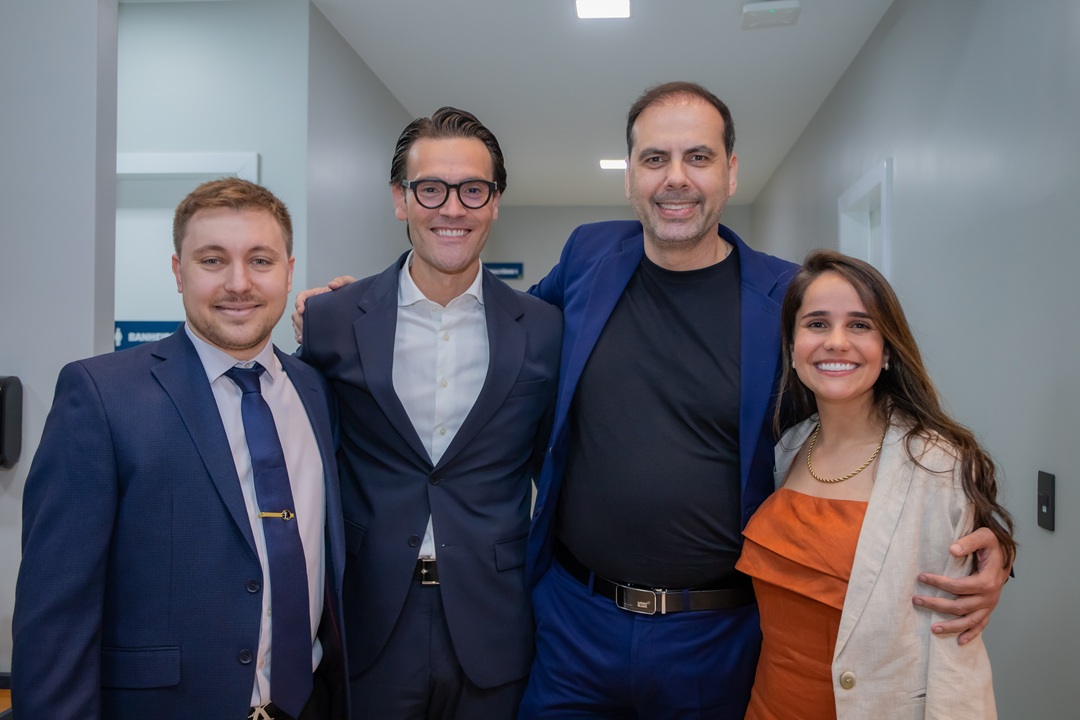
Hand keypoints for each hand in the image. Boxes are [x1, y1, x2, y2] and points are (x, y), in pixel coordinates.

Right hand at [291, 276, 355, 343]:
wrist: (358, 308)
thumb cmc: (352, 295)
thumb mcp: (349, 284)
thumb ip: (342, 281)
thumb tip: (331, 284)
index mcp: (317, 294)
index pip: (302, 296)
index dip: (299, 302)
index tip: (301, 310)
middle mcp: (312, 305)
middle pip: (297, 312)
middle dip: (298, 321)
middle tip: (303, 330)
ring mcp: (313, 316)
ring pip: (297, 322)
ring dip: (298, 330)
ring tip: (303, 339)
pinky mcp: (315, 326)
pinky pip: (302, 331)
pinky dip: (300, 336)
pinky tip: (304, 342)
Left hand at [913, 526, 1009, 644]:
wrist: (1006, 554)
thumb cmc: (992, 546)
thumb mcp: (984, 536)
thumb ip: (969, 541)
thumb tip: (952, 549)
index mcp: (987, 581)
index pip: (959, 586)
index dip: (940, 583)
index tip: (921, 577)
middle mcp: (989, 597)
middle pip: (961, 606)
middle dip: (937, 605)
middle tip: (916, 600)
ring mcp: (989, 605)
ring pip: (969, 620)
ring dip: (951, 626)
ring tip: (933, 629)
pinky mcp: (989, 609)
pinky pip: (981, 625)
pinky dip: (971, 634)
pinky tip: (960, 641)